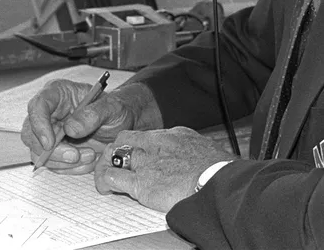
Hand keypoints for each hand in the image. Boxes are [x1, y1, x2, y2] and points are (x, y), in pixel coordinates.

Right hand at [21, 79, 137, 174]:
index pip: (37, 106)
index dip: (39, 125)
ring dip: (63, 161)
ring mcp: (49, 131)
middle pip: (32, 134)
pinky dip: (69, 168)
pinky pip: (52, 164)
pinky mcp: (54, 149)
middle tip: (76, 156)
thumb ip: (94, 114)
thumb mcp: (113, 108)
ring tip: (91, 156)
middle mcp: (49, 112)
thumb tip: (70, 128)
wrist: (122, 125)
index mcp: (58, 93)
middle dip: (53, 150)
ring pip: (40, 153)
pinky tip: (88, 162)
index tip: (50, 143)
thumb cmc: (116, 110)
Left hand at [94, 127, 235, 211]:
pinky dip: (106, 182)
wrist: (215, 180)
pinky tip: (108, 188)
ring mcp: (146, 162)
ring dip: (108, 165)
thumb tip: (199, 158)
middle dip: (118, 150)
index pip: (146, 135)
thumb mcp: (205, 149)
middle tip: (117, 162)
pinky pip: (112, 177)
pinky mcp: (140, 182)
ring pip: (114, 155)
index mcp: (173, 135)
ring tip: (107, 176)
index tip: (139, 153)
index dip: (138, 144)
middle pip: (125, 139)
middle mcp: (156, 144)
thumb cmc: (216, 168)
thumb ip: (193, 150)